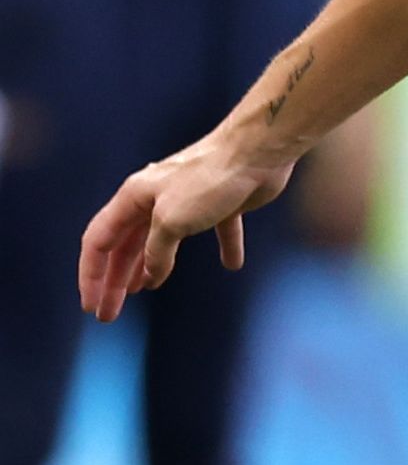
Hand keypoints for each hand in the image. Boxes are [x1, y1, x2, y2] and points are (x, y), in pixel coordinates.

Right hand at [80, 134, 293, 320]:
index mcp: (134, 198)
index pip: (99, 241)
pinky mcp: (223, 203)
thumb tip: (151, 275)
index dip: (92, 275)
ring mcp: (189, 200)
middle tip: (110, 314)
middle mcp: (155, 198)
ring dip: (152, 267)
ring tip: (146, 290)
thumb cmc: (210, 180)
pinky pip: (219, 230)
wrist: (259, 151)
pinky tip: (233, 265)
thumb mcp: (172, 222)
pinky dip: (224, 248)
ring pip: (162, 241)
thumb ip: (157, 251)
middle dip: (116, 280)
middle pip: (127, 245)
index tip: (91, 305)